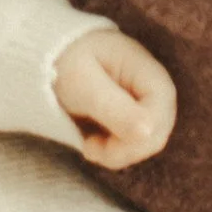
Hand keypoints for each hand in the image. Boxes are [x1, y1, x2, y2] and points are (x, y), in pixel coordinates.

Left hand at [53, 28, 177, 171]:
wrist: (51, 57)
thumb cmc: (67, 60)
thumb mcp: (83, 83)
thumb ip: (113, 106)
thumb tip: (148, 132)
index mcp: (148, 72)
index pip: (159, 114)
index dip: (136, 138)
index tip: (100, 145)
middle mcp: (154, 91)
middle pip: (157, 134)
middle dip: (124, 150)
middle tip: (89, 149)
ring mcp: (148, 106)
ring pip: (147, 145)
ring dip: (117, 154)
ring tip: (88, 146)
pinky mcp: (136, 120)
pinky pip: (135, 147)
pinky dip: (114, 153)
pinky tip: (93, 145)